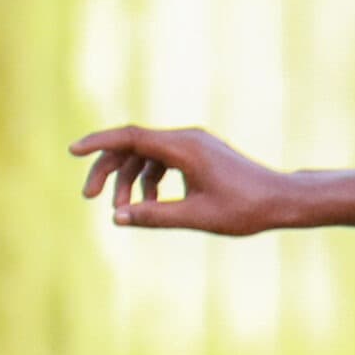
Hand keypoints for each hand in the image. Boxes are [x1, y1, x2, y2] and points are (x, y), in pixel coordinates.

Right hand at [69, 125, 293, 235]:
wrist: (282, 200)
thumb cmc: (245, 209)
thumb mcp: (197, 217)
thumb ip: (155, 216)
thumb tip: (117, 217)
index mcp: (183, 148)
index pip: (130, 137)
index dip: (98, 143)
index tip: (72, 152)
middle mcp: (186, 139)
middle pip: (133, 146)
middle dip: (109, 171)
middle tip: (90, 198)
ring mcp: (194, 145)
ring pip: (147, 155)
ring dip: (130, 180)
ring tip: (125, 209)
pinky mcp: (200, 155)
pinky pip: (164, 161)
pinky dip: (151, 180)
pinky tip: (151, 205)